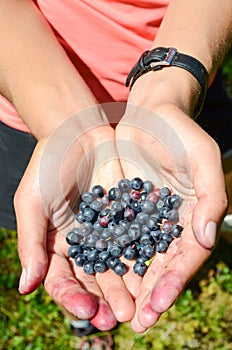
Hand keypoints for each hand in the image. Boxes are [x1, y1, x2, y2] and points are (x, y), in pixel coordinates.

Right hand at [15, 108, 134, 330]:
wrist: (77, 133)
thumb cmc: (48, 165)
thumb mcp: (32, 202)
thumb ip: (31, 243)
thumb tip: (26, 287)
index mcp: (56, 245)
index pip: (62, 279)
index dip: (72, 297)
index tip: (86, 311)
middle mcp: (83, 244)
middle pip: (93, 279)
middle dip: (106, 299)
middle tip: (120, 316)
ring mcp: (107, 232)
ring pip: (117, 266)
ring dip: (128, 287)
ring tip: (140, 305)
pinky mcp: (127, 217)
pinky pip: (136, 241)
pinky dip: (143, 258)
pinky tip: (153, 271)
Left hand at [116, 101, 227, 331]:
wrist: (150, 113)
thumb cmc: (179, 132)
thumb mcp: (202, 158)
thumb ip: (210, 197)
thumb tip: (205, 238)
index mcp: (192, 215)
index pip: (187, 256)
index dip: (175, 281)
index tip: (158, 304)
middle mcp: (169, 221)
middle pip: (162, 264)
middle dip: (151, 293)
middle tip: (137, 322)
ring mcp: (145, 216)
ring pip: (138, 256)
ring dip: (130, 284)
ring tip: (118, 311)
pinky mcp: (123, 207)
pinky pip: (116, 236)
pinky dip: (110, 257)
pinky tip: (99, 276)